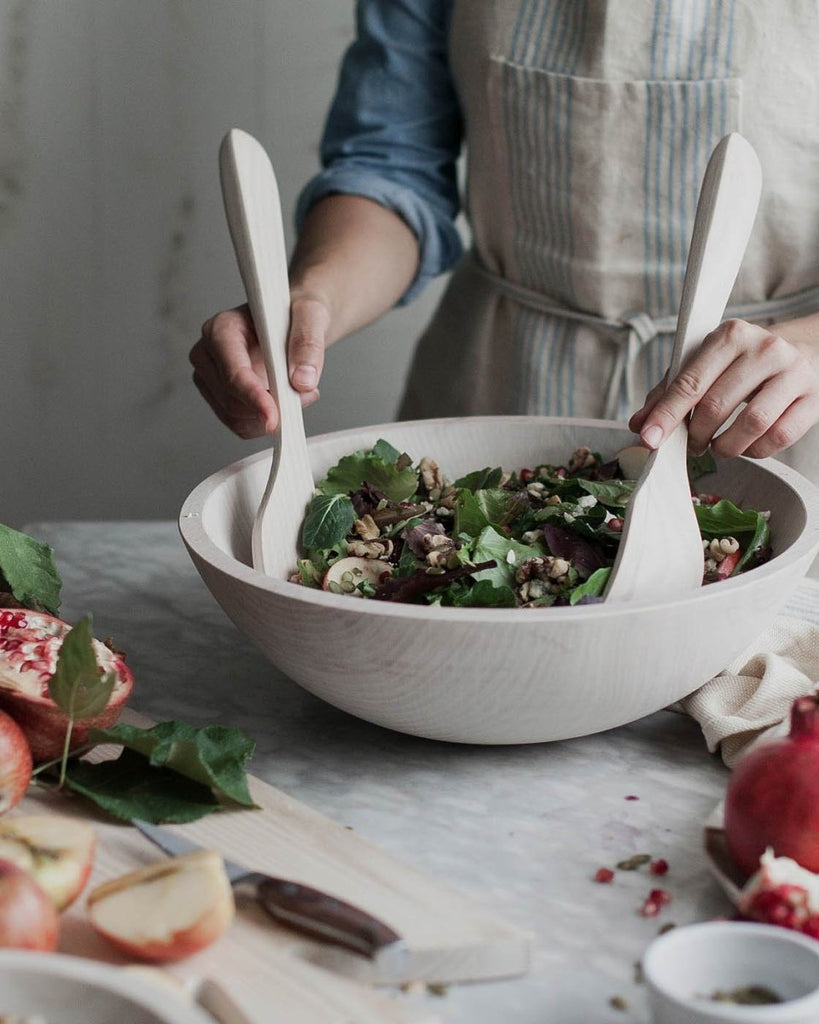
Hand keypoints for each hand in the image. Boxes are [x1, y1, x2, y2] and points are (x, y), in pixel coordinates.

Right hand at [190, 297, 324, 438]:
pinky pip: (240, 425)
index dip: (254, 397)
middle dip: (270, 407)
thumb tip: (302, 381)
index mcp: (222, 328)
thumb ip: (308, 344)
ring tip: (297, 393)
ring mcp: (210, 378)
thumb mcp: (311, 314)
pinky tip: (283, 403)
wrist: (295, 321)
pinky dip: (265, 422)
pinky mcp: (219, 397)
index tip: (274, 417)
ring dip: (270, 416)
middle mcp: (208, 354)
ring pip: (235, 417)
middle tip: (305, 394)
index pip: (233, 373)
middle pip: (231, 401)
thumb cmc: (296, 313)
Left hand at [629, 314, 818, 458]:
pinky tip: (747, 445)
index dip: (666, 415)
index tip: (650, 438)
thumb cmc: (742, 362)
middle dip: (696, 435)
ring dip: (726, 446)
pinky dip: (756, 450)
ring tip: (718, 446)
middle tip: (691, 445)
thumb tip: (639, 424)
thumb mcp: (704, 365)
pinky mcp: (813, 398)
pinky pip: (779, 437)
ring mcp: (793, 372)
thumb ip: (669, 392)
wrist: (801, 351)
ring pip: (752, 424)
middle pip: (716, 405)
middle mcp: (764, 348)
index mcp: (730, 335)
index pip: (690, 382)